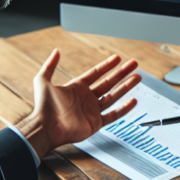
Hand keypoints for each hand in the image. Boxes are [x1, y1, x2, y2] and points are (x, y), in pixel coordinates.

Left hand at [17, 49, 141, 157]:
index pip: (96, 73)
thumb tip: (56, 51)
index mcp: (77, 88)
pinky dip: (124, 108)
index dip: (107, 65)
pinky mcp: (96, 123)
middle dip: (121, 73)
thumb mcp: (42, 81)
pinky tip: (133, 101)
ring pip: (114, 96)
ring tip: (137, 78)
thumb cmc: (43, 106)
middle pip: (108, 82)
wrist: (46, 127)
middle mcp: (86, 98)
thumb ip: (50, 66)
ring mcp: (92, 110)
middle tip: (133, 65)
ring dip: (126, 87)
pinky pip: (113, 115)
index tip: (117, 58)